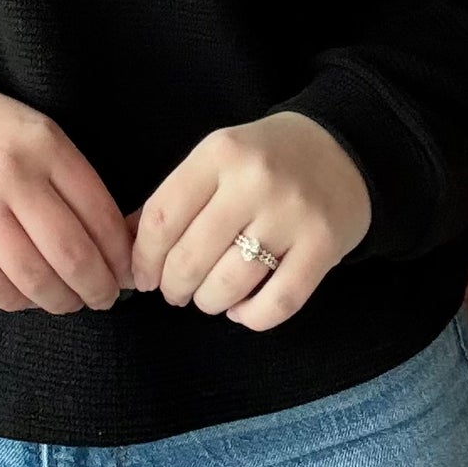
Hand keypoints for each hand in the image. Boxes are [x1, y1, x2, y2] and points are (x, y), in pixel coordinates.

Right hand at [0, 57, 136, 313]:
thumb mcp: (35, 130)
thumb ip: (70, 178)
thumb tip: (114, 241)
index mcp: (46, 144)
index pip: (100, 214)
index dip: (120, 255)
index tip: (128, 273)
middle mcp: (12, 174)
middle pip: (71, 253)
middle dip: (97, 287)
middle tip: (104, 299)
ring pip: (32, 276)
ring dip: (60, 301)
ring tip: (69, 303)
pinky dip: (16, 301)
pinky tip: (27, 298)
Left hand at [121, 112, 372, 330]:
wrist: (344, 149)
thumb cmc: (266, 160)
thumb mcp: (216, 162)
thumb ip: (173, 200)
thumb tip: (124, 248)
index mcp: (220, 153)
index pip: (162, 217)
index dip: (144, 258)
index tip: (143, 277)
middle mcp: (255, 180)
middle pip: (191, 256)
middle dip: (173, 287)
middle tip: (176, 292)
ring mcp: (293, 213)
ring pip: (229, 283)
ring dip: (209, 302)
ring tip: (209, 298)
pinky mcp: (325, 245)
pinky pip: (277, 303)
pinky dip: (251, 317)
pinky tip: (243, 308)